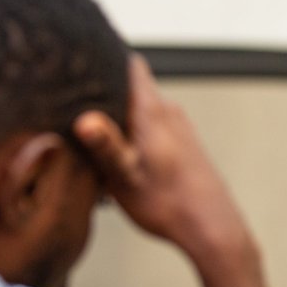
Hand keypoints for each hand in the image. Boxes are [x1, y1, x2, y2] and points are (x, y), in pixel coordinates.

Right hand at [72, 54, 247, 255]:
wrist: (213, 228)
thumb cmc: (171, 206)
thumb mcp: (126, 178)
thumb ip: (105, 146)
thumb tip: (84, 120)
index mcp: (153, 113)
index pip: (129, 64)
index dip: (105, 58)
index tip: (81, 62)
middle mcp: (169, 113)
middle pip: (131, 87)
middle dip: (105, 94)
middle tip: (74, 108)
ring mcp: (179, 128)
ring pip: (140, 110)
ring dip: (120, 120)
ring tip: (94, 140)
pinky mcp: (183, 145)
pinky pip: (151, 129)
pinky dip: (134, 137)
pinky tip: (121, 161)